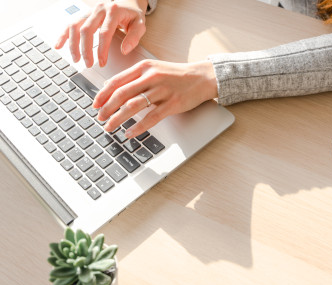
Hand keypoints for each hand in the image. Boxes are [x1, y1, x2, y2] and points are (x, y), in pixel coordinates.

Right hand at [54, 0, 148, 67]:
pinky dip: (63, 36)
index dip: (102, 49)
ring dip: (73, 45)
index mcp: (113, 11)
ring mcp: (89, 11)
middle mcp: (99, 10)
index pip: (104, 32)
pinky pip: (70, 24)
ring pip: (75, 26)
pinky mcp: (84, 15)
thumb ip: (134, 38)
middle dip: (85, 49)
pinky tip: (59, 46)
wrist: (127, 3)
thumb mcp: (140, 25)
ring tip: (76, 60)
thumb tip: (124, 50)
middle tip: (88, 64)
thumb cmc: (133, 15)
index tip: (102, 63)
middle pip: (86, 30)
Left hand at [93, 59, 218, 138]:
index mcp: (144, 68)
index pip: (117, 81)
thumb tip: (109, 88)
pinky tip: (129, 133)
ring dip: (118, 118)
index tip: (95, 105)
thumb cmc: (175, 75)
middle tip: (99, 118)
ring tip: (110, 126)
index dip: (103, 94)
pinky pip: (151, 117)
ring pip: (133, 106)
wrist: (201, 77)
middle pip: (122, 94)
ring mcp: (162, 90)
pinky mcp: (172, 104)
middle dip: (107, 108)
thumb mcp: (153, 70)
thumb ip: (133, 78)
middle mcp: (151, 77)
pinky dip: (138, 127)